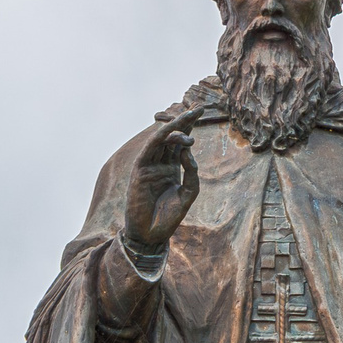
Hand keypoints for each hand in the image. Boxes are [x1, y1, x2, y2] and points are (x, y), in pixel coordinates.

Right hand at [125, 108, 202, 252]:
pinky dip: (159, 140)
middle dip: (184, 121)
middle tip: (198, 108)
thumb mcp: (189, 193)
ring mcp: (149, 166)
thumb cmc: (169, 217)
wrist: (152, 234)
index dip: (190, 126)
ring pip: (160, 140)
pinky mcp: (140, 171)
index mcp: (171, 167)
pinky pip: (149, 150)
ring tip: (188, 119)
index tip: (202, 112)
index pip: (181, 143)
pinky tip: (172, 133)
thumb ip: (192, 173)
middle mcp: (160, 163)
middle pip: (172, 136)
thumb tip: (189, 151)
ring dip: (174, 128)